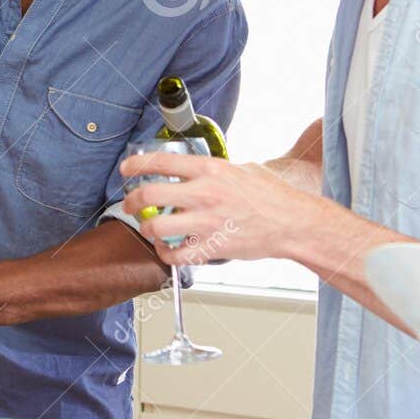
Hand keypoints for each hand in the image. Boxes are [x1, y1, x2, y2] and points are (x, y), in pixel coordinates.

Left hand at [118, 153, 320, 264]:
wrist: (293, 223)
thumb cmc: (273, 196)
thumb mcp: (243, 169)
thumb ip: (217, 170)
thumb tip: (198, 170)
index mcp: (210, 170)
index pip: (161, 162)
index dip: (136, 165)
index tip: (126, 170)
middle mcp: (205, 194)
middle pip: (150, 195)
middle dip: (133, 201)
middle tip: (130, 205)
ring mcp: (207, 222)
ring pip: (157, 227)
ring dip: (147, 229)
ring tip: (150, 229)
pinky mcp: (213, 247)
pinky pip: (176, 256)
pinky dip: (166, 255)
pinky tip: (167, 250)